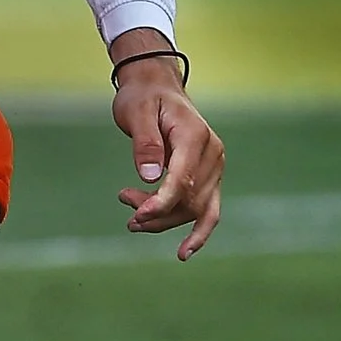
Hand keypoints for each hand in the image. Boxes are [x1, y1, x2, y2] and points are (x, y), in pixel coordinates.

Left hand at [111, 43, 222, 259]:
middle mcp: (213, 154)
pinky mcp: (209, 176)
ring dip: (164, 220)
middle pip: (190, 199)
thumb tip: (150, 177)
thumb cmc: (143, 98)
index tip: (137, 216)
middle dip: (157, 213)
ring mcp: (215, 167)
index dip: (160, 202)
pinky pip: (207, 209)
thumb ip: (144, 143)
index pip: (182, 179)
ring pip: (195, 208)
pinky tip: (183, 252)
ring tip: (131, 219)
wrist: (156, 88)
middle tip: (126, 212)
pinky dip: (197, 231)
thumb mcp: (136, 113)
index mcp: (195, 137)